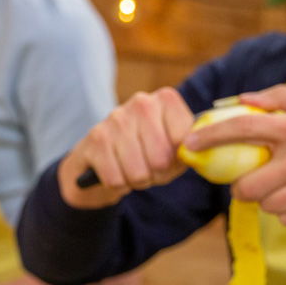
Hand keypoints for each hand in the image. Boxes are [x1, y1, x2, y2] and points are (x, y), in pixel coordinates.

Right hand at [57, 87, 193, 208]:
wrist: (103, 158)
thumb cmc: (148, 153)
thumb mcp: (175, 150)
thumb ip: (190, 149)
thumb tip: (190, 151)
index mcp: (166, 99)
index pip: (184, 139)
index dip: (178, 159)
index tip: (171, 157)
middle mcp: (142, 102)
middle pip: (161, 158)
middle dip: (157, 174)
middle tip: (150, 168)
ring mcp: (116, 118)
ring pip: (138, 171)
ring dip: (137, 181)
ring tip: (133, 170)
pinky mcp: (95, 138)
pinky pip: (115, 179)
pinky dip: (118, 185)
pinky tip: (116, 171)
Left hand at [182, 85, 285, 224]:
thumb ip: (281, 95)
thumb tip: (243, 99)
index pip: (244, 129)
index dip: (212, 136)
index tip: (190, 143)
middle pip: (247, 185)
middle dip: (242, 185)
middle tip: (252, 178)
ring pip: (265, 205)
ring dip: (268, 198)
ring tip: (285, 184)